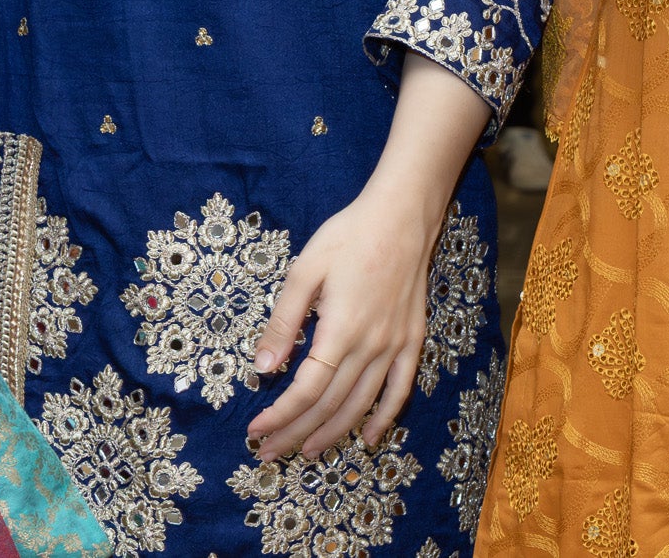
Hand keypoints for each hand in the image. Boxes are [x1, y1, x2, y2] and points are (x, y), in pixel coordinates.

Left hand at [246, 184, 437, 460]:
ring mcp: (395, 346)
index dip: (280, 415)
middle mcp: (370, 346)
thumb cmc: (349, 237)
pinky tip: (368, 436)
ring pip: (361, 404)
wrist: (402, 216)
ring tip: (307, 452)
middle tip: (269, 451)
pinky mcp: (413, 340)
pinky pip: (400, 390)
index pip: (306, 390)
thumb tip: (262, 366)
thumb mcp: (305, 271)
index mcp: (340, 330)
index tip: (256, 429)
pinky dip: (384, 417)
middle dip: (296, 432)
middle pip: (329, 405)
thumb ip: (284, 321)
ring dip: (332, 433)